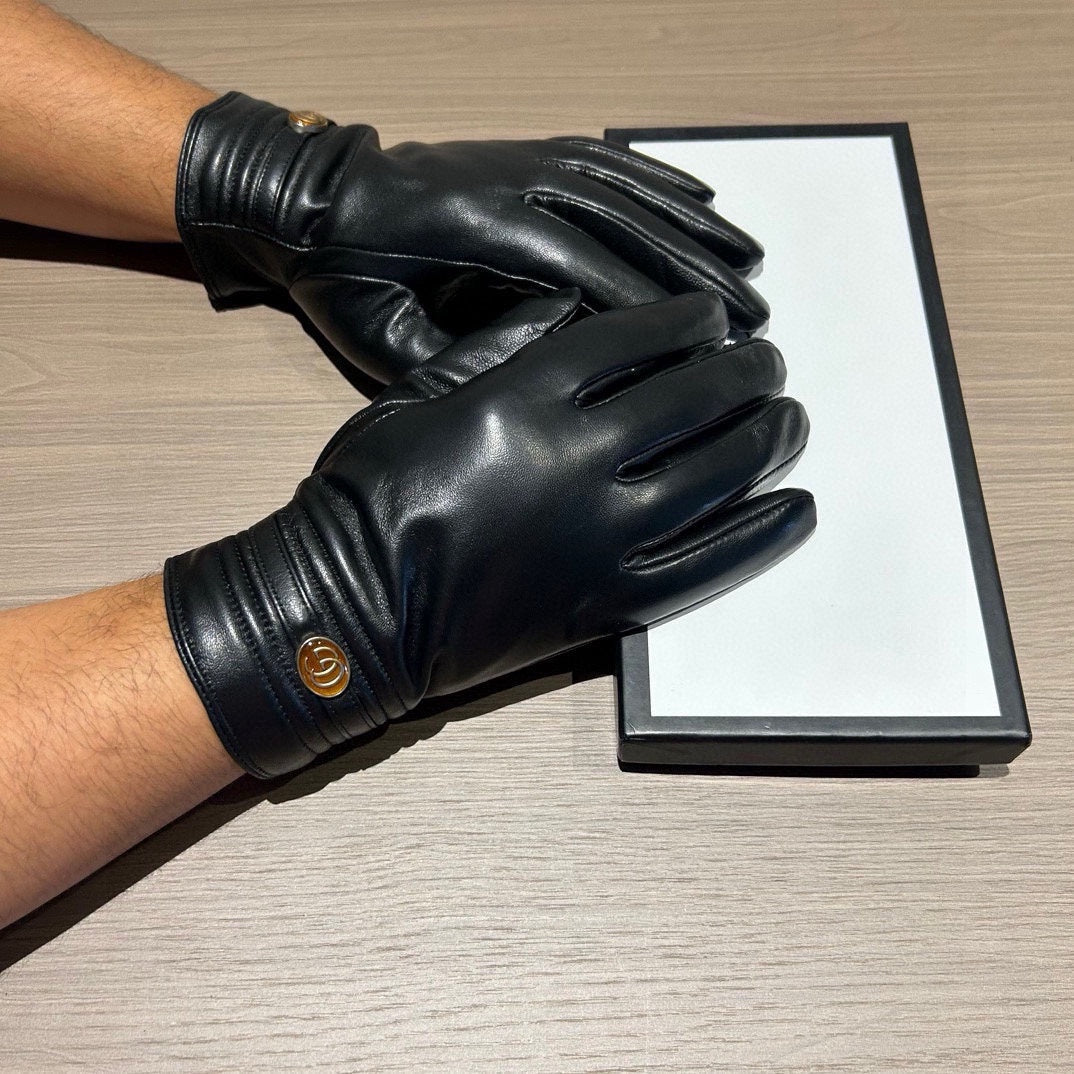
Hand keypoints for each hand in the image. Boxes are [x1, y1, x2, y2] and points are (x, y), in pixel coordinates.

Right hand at [164, 290, 812, 777]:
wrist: (352, 612)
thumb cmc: (365, 498)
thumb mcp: (414, 396)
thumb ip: (494, 347)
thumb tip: (566, 311)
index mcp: (522, 400)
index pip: (629, 342)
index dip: (681, 321)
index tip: (711, 315)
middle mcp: (575, 461)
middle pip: (687, 400)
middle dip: (740, 372)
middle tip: (769, 360)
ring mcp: (600, 537)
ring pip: (713, 476)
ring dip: (764, 440)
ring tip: (791, 418)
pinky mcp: (609, 601)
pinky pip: (706, 567)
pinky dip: (759, 537)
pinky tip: (797, 510)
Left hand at [176, 93, 769, 383]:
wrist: (308, 203)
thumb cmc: (342, 278)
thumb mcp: (378, 338)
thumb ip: (451, 362)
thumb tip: (533, 378)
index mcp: (476, 230)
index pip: (584, 271)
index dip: (648, 308)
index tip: (705, 347)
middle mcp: (513, 183)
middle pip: (626, 227)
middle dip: (696, 276)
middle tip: (754, 319)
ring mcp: (524, 160)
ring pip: (631, 191)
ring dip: (697, 228)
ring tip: (754, 265)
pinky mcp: (527, 153)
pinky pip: (611, 160)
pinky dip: (664, 179)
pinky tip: (709, 198)